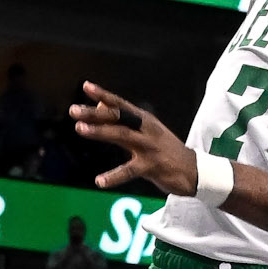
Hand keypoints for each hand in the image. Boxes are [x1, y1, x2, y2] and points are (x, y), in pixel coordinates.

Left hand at [70, 84, 197, 195]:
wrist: (194, 170)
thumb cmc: (165, 150)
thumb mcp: (147, 131)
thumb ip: (124, 120)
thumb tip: (100, 104)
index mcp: (143, 120)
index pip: (120, 104)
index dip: (103, 95)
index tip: (86, 86)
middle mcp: (145, 129)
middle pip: (117, 117)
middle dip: (94, 113)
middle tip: (73, 111)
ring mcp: (149, 147)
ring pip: (121, 135)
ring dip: (99, 131)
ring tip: (80, 129)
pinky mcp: (152, 166)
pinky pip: (129, 171)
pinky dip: (113, 177)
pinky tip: (99, 181)